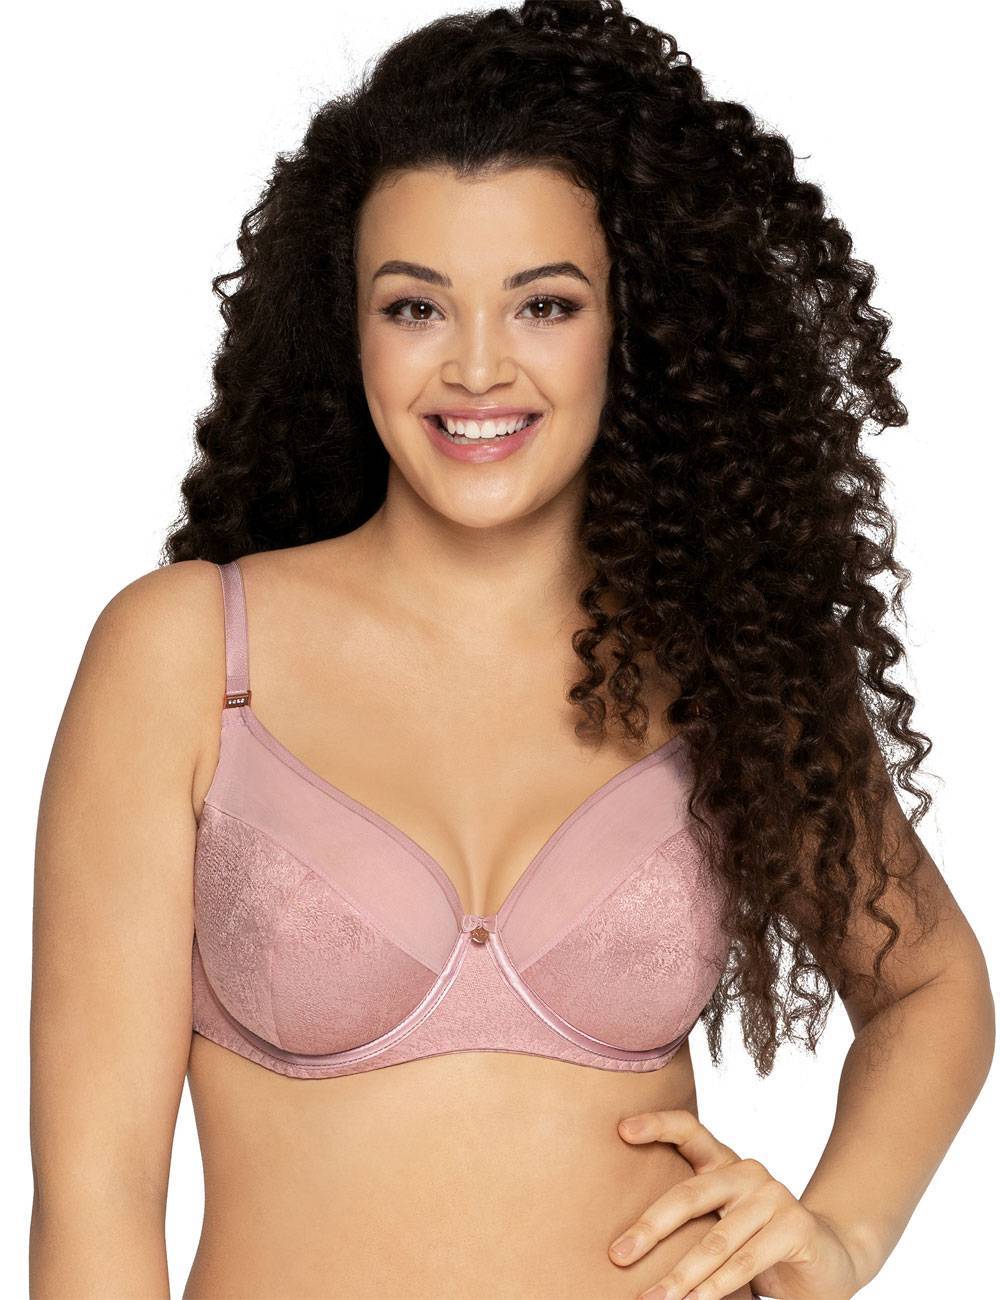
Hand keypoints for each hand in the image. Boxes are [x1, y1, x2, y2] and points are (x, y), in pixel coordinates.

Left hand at [607, 1109, 863, 1299]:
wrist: (828, 1259)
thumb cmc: (759, 1244)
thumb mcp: (722, 1227)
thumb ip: (691, 1224)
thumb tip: (628, 1244)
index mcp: (724, 1164)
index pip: (689, 1131)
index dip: (657, 1125)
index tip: (622, 1130)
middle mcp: (747, 1172)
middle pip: (690, 1194)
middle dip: (650, 1227)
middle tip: (618, 1254)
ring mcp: (773, 1196)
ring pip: (716, 1239)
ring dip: (682, 1276)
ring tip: (653, 1298)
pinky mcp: (795, 1226)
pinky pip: (746, 1260)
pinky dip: (717, 1287)